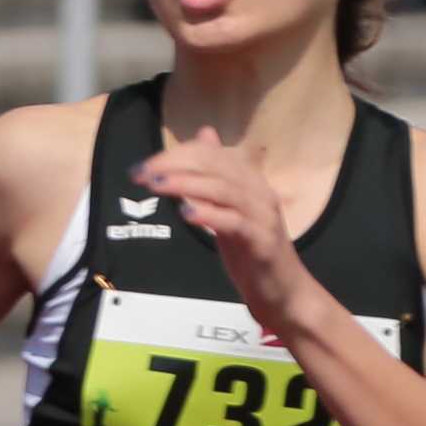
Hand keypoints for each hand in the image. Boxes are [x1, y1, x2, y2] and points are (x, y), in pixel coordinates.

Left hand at [132, 132, 316, 321]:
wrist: (282, 291)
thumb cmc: (250, 249)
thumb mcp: (227, 207)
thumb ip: (213, 176)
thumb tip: (205, 134)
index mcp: (250, 181)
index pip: (211, 156)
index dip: (176, 155)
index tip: (144, 166)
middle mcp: (259, 193)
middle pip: (216, 167)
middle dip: (175, 166)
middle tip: (143, 174)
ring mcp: (264, 216)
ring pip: (224, 189)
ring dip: (187, 184)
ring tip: (157, 185)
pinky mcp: (263, 242)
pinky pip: (235, 222)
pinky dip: (210, 214)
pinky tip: (187, 212)